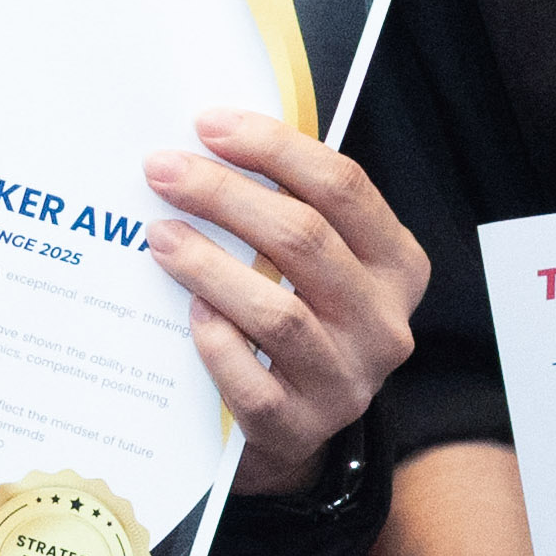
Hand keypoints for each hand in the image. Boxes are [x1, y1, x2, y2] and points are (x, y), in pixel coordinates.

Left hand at [148, 110, 426, 491]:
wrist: (292, 430)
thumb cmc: (297, 325)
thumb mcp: (315, 268)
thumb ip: (288, 211)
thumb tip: (207, 145)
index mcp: (396, 267)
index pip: (344, 188)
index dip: (274, 148)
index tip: (208, 124)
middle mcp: (383, 323)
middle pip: (304, 240)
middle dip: (225, 194)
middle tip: (162, 170)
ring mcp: (346, 381)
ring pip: (278, 311)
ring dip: (209, 265)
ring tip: (159, 235)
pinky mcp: (300, 428)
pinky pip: (251, 381)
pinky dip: (216, 342)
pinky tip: (187, 314)